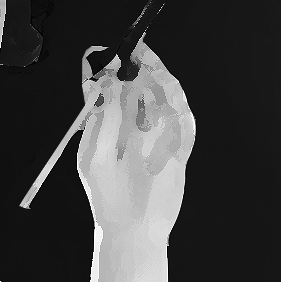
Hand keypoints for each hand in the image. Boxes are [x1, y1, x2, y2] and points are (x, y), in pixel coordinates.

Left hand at [76, 41, 195, 239]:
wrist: (131, 230)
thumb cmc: (107, 195)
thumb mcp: (95, 153)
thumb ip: (104, 119)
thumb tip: (111, 82)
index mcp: (112, 127)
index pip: (117, 89)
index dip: (119, 68)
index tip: (118, 51)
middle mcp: (137, 128)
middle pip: (147, 89)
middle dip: (145, 69)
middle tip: (141, 53)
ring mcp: (160, 139)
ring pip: (168, 101)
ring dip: (163, 83)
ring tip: (153, 68)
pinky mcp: (179, 152)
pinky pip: (185, 124)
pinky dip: (180, 107)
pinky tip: (172, 94)